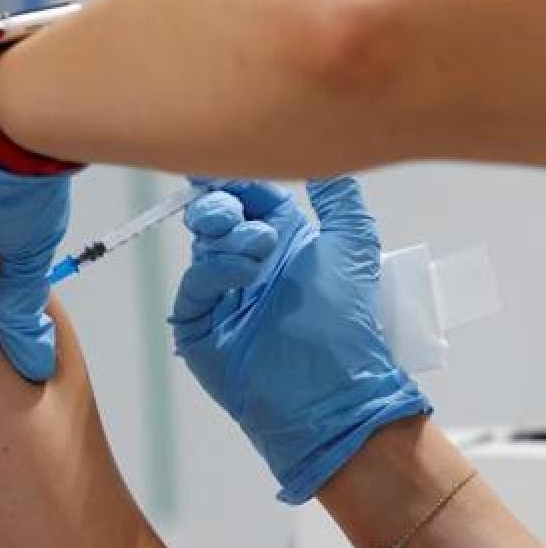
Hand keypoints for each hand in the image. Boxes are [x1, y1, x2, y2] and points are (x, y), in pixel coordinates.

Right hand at [171, 179, 432, 503]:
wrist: (333, 391)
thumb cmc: (347, 322)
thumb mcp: (353, 247)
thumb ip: (339, 199)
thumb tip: (325, 158)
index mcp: (282, 244)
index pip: (250, 198)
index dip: (239, 178)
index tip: (228, 156)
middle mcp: (248, 265)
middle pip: (216, 215)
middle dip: (220, 202)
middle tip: (233, 208)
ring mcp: (220, 295)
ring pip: (203, 245)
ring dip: (229, 235)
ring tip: (260, 250)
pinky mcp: (198, 324)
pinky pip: (194, 284)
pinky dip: (216, 269)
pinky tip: (244, 272)